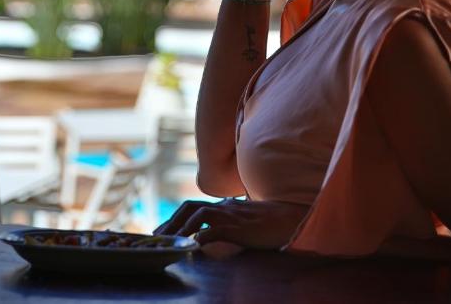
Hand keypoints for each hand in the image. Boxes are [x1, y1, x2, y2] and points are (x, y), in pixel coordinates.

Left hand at [153, 198, 307, 249]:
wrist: (291, 219)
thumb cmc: (270, 222)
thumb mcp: (244, 219)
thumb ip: (229, 220)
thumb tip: (212, 231)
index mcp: (224, 207)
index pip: (192, 207)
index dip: (176, 217)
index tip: (162, 230)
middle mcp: (225, 208)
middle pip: (190, 208)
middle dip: (172, 221)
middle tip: (158, 237)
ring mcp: (232, 216)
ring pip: (199, 214)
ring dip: (182, 226)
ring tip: (171, 241)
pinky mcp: (240, 227)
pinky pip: (217, 228)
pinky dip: (204, 234)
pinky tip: (195, 243)